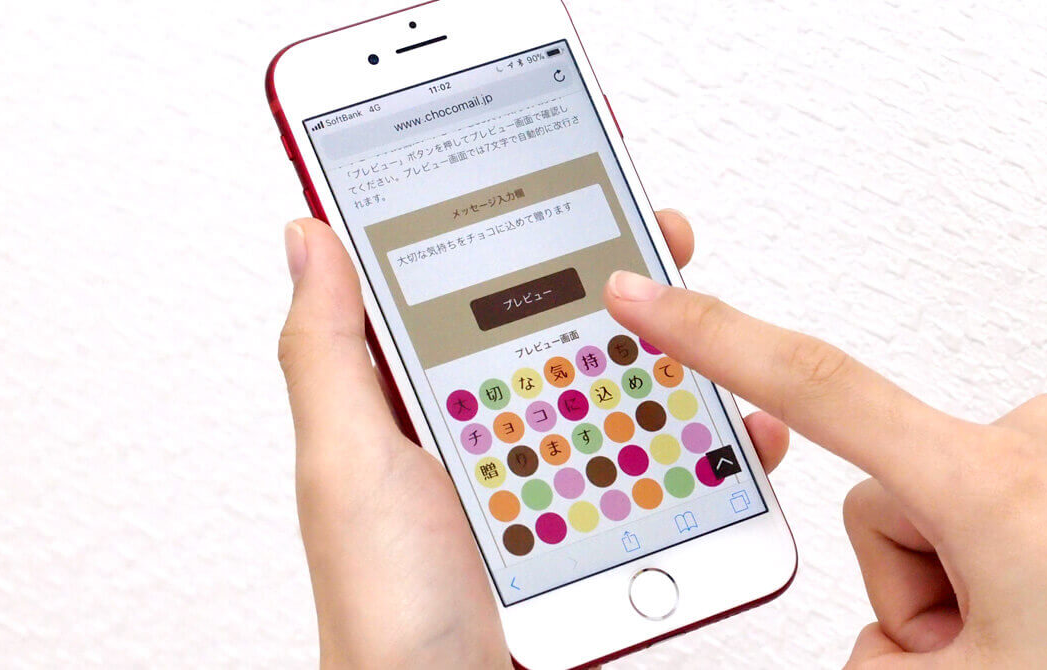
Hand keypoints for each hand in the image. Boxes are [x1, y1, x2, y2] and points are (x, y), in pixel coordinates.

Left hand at [278, 211, 790, 667]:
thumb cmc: (381, 609)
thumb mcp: (345, 464)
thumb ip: (328, 351)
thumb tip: (310, 236)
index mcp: (418, 408)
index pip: (467, 291)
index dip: (512, 226)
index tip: (562, 177)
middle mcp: (487, 436)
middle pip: (561, 335)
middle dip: (617, 284)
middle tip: (657, 243)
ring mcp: (548, 482)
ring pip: (622, 398)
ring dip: (676, 362)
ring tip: (709, 333)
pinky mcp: (597, 531)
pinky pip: (661, 475)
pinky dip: (709, 451)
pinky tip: (737, 434)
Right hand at [603, 258, 1046, 666]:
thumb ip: (878, 659)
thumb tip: (887, 643)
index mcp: (988, 483)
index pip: (815, 387)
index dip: (715, 339)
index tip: (650, 301)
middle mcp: (1044, 440)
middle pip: (897, 499)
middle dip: (918, 582)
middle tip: (985, 651)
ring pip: (970, 501)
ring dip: (985, 577)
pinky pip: (1043, 497)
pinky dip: (1045, 557)